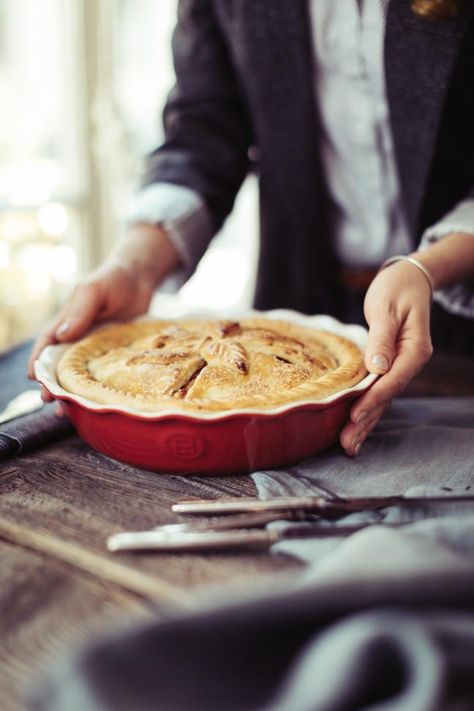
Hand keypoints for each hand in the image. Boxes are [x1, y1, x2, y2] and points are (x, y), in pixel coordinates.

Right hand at [28, 224, 180, 399]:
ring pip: (80, 373)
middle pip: (61, 365)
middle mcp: (79, 337)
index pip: (47, 345)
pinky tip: (96, 404)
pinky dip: (97, 388)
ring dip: (73, 391)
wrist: (142, 280)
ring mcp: (96, 347)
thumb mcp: (94, 290)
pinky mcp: (113, 353)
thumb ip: (80, 311)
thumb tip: (62, 335)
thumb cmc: (113, 280)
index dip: (38, 362)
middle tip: (49, 401)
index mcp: (67, 322)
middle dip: (53, 383)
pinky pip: (103, 373)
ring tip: (67, 411)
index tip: (34, 379)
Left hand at [340, 259, 432, 455]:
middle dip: (366, 421)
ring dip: (366, 423)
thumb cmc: (396, 289)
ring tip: (349, 446)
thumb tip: (377, 367)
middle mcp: (410, 362)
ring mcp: (401, 367)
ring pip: (383, 399)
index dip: (373, 399)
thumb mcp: (387, 308)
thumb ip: (382, 338)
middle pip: (387, 397)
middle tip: (347, 444)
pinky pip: (379, 392)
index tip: (354, 415)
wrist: (410, 280)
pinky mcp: (390, 367)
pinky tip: (356, 427)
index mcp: (414, 349)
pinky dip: (367, 409)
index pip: (392, 380)